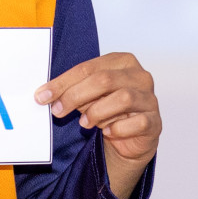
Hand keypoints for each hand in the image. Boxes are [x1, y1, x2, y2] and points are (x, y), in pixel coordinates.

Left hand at [33, 51, 160, 198]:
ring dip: (97, 112)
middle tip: (58, 110)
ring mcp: (150, 98)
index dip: (63, 82)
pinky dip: (118, 129)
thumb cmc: (107, 109)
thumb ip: (72, 90)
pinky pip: (137, 123)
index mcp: (122, 62)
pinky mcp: (155, 121)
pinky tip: (108, 132)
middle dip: (75, 96)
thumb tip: (45, 94)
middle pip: (104, 80)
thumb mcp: (87, 96)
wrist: (130, 137)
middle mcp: (139, 76)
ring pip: (122, 98)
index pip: (88, 68)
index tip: (43, 96)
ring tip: (84, 123)